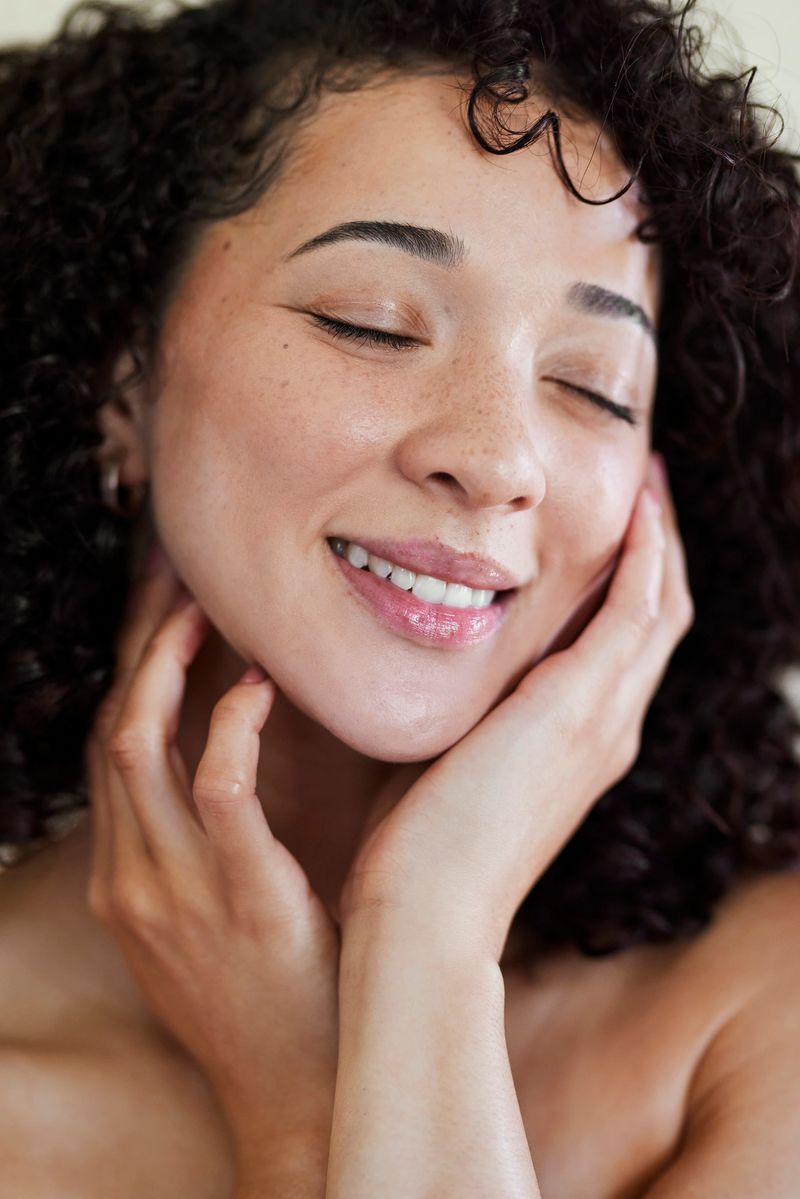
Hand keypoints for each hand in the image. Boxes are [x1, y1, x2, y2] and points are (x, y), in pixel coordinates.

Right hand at [83, 544, 337, 1186]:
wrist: (296, 1094)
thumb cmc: (266, 994)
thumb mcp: (202, 921)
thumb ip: (196, 846)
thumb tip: (221, 760)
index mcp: (121, 876)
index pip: (107, 747)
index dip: (128, 670)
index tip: (156, 605)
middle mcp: (129, 876)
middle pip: (111, 729)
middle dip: (135, 645)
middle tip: (170, 572)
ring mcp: (174, 889)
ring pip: (138, 746)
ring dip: (165, 666)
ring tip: (203, 606)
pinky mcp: (241, 896)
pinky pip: (218, 790)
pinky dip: (230, 725)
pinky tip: (260, 683)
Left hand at [340, 453, 693, 961]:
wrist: (427, 917)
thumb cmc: (421, 853)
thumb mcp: (450, 766)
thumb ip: (464, 718)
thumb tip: (437, 674)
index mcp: (580, 745)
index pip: (624, 648)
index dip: (630, 586)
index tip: (617, 530)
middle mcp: (608, 730)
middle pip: (658, 620)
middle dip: (658, 550)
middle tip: (649, 488)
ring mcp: (603, 721)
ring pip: (659, 607)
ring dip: (658, 540)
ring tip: (649, 484)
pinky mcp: (579, 708)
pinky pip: (635, 609)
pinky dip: (645, 556)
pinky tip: (636, 511)